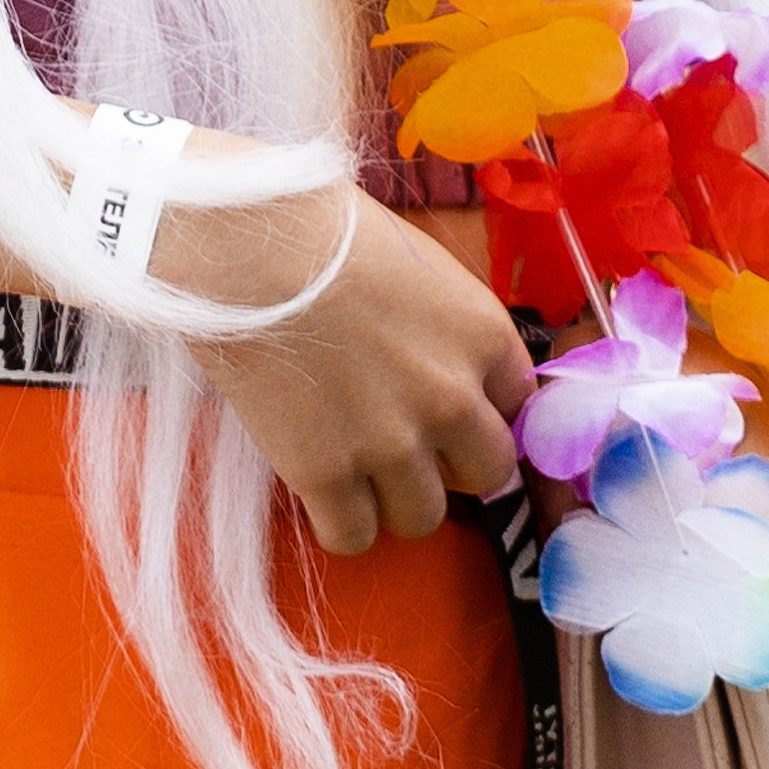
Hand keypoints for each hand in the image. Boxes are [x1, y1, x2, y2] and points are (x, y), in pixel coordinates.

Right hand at [180, 186, 534, 555]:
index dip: (484, 410)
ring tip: (359, 463)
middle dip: (452, 462)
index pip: (520, 406)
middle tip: (409, 441)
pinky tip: (321, 485)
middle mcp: (452, 397)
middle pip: (488, 473)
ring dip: (395, 498)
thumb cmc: (326, 229)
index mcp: (483, 334)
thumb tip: (445, 362)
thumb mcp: (418, 264)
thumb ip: (448, 325)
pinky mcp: (326, 475)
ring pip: (424, 518)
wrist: (249, 245)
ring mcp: (391, 443)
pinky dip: (339, 521)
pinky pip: (354, 538)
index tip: (455, 411)